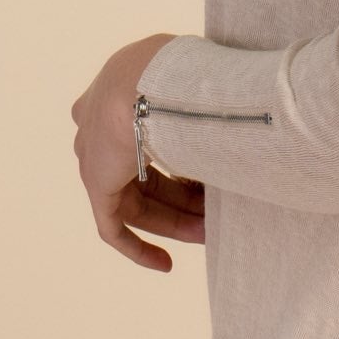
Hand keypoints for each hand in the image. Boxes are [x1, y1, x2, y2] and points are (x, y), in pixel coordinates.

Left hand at [75, 34, 207, 272]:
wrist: (150, 80)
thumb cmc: (181, 74)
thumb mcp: (196, 80)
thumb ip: (206, 102)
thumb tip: (245, 113)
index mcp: (120, 92)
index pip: (150, 139)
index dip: (181, 164)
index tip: (208, 183)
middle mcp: (100, 124)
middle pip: (145, 175)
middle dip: (183, 200)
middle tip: (216, 216)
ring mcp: (93, 154)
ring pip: (135, 201)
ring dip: (172, 222)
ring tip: (208, 236)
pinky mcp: (94, 182)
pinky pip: (111, 225)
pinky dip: (136, 247)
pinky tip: (164, 264)